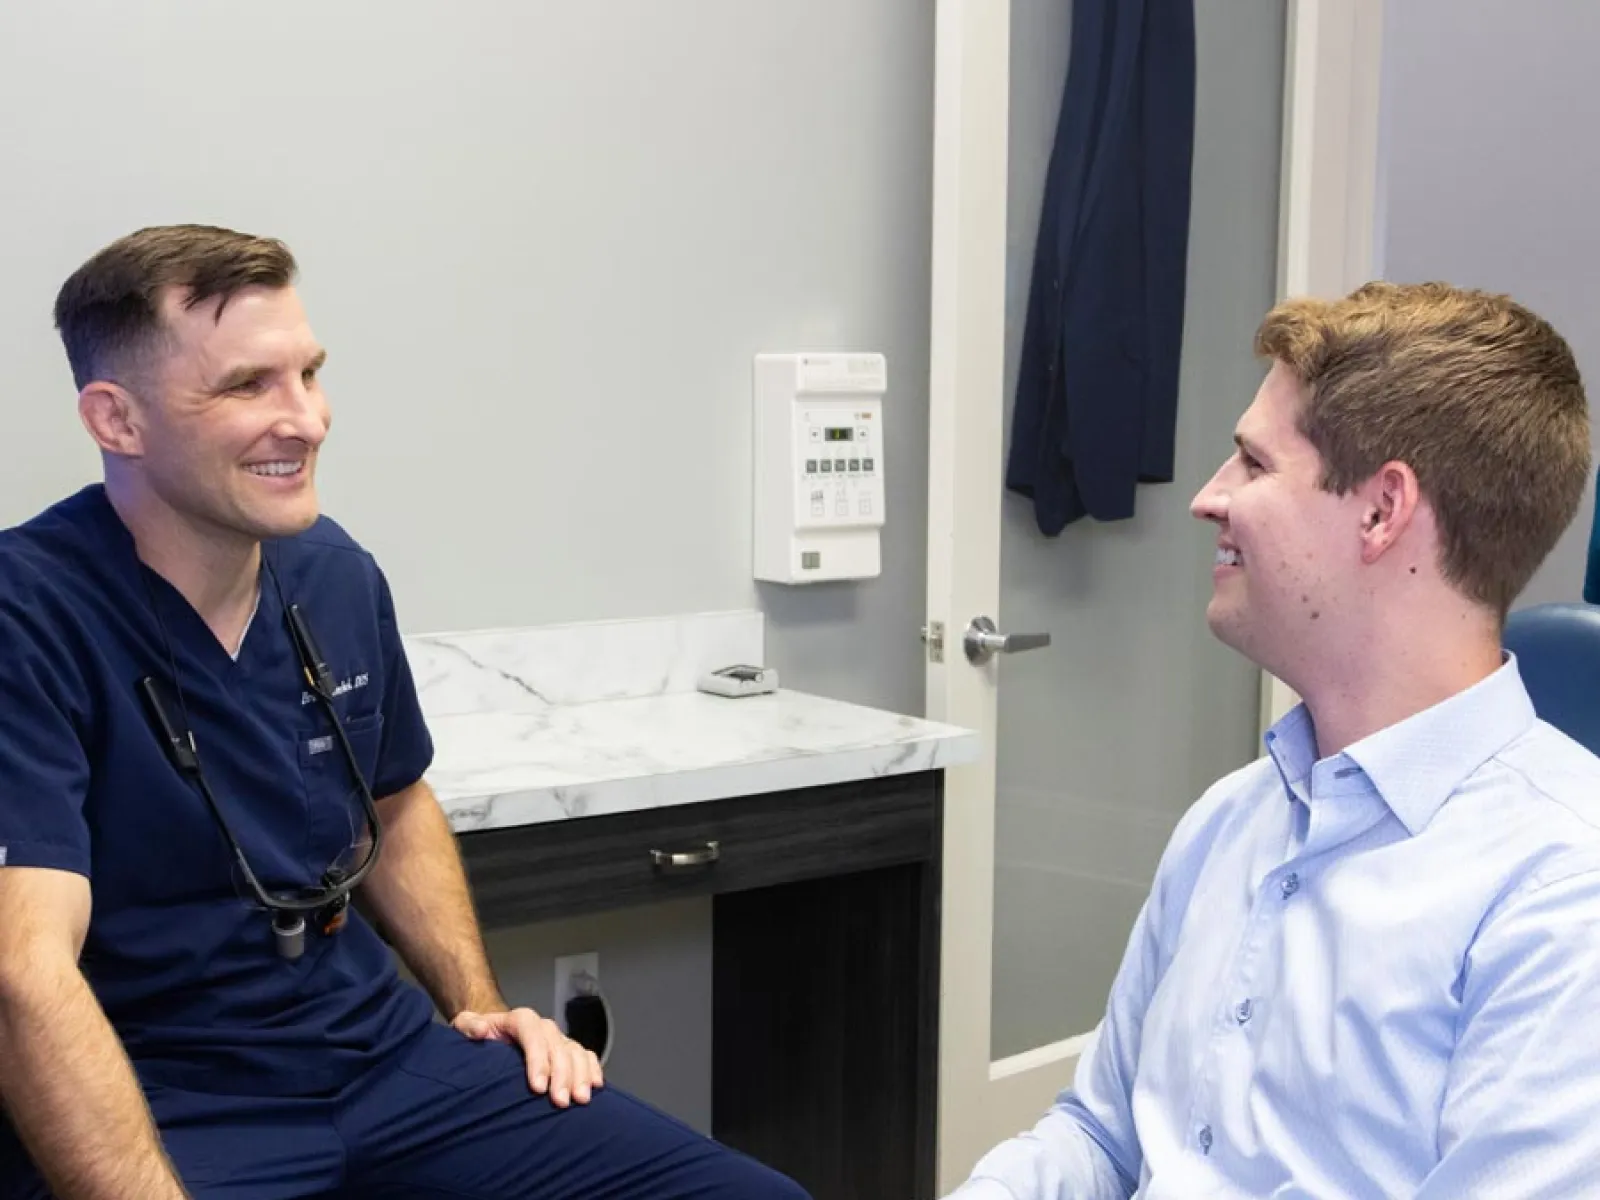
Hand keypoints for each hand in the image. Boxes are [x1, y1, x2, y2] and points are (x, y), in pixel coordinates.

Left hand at [452, 1007, 603, 1106]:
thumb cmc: (479, 1035)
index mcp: (520, 1020)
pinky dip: (593, 1070)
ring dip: (581, 1076)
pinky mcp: (568, 1051)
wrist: (495, 1034)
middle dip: (562, 1075)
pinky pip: (587, 1056)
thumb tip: (480, 1030)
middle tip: (560, 1102)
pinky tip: (595, 1087)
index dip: (538, 1060)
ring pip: (576, 1052)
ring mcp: (559, 1040)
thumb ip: (469, 1025)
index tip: (537, 1088)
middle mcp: (544, 1028)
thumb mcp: (465, 1025)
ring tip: (580, 1100)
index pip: (533, 1035)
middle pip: (558, 1047)